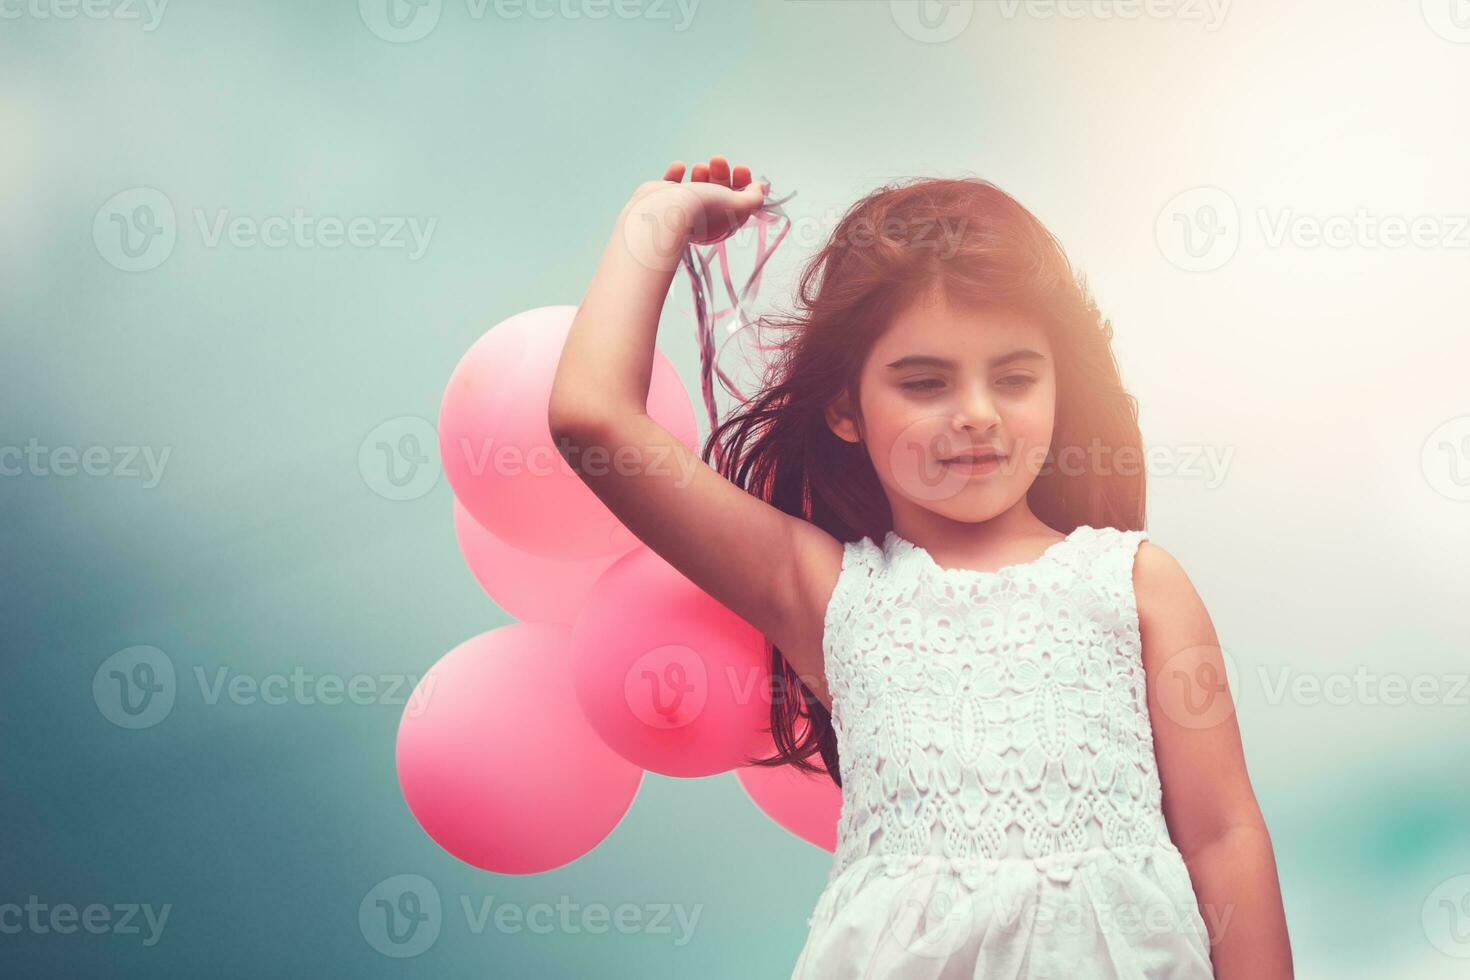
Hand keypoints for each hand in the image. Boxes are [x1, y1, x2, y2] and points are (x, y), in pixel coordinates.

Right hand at [628, 155, 768, 246]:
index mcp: (720, 224)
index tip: (740, 167)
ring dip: (702, 173)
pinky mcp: (660, 200)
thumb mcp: (737, 206)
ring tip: (700, 167)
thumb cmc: (702, 210)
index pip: (736, 202)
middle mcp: (700, 218)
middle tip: (718, 160)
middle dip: (721, 173)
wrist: (661, 212)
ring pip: (695, 187)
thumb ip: (753, 199)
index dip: (743, 183)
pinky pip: (670, 184)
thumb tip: (761, 189)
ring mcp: (679, 209)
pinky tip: (680, 166)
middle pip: (716, 192)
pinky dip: (675, 173)